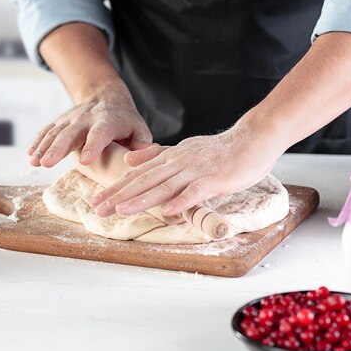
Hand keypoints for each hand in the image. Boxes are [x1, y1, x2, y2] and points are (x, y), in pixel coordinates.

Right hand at [28, 82, 152, 166]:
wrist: (106, 96)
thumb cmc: (125, 121)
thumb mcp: (140, 129)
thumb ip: (142, 145)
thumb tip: (143, 160)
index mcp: (107, 122)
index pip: (99, 134)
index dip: (93, 146)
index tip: (85, 160)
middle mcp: (86, 119)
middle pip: (70, 134)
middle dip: (58, 148)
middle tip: (47, 163)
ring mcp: (70, 119)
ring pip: (55, 133)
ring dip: (43, 147)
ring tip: (34, 162)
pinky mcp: (60, 122)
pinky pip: (47, 131)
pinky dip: (38, 142)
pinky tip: (30, 154)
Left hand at [91, 114, 285, 216]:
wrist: (253, 138)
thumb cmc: (221, 150)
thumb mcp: (184, 150)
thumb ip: (157, 155)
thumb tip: (129, 160)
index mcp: (171, 157)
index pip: (138, 174)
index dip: (117, 187)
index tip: (97, 200)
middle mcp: (179, 162)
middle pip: (145, 180)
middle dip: (120, 195)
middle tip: (97, 208)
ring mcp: (197, 170)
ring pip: (165, 186)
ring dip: (142, 199)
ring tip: (121, 210)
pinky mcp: (215, 179)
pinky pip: (195, 191)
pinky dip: (179, 201)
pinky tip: (165, 211)